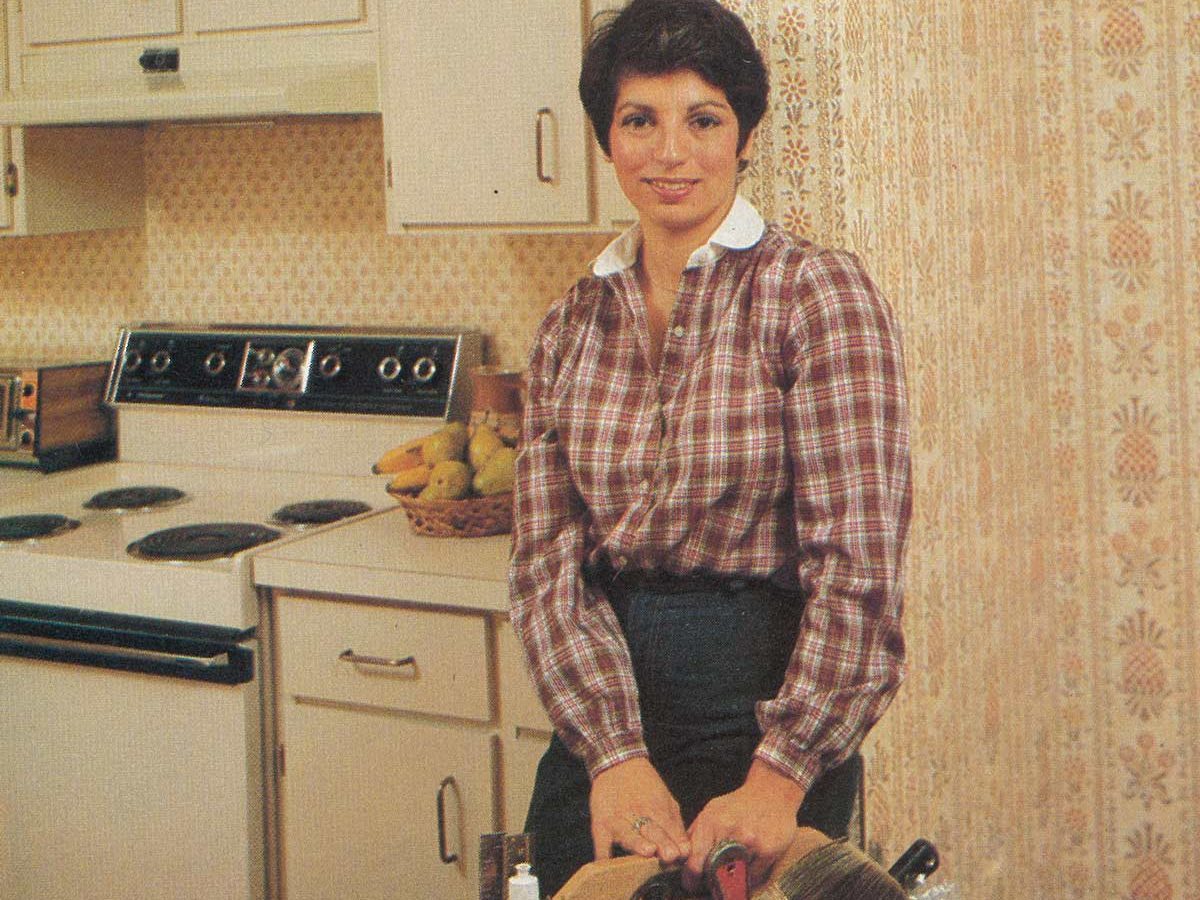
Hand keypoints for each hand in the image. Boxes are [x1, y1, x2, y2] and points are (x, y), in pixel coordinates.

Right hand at [589, 757, 689, 864]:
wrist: (618, 764)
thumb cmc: (645, 786)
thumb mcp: (665, 799)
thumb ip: (675, 824)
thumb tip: (685, 849)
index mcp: (658, 808)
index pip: (669, 827)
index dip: (676, 841)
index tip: (683, 853)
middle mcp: (639, 813)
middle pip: (652, 831)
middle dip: (662, 843)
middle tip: (670, 855)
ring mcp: (618, 819)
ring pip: (628, 834)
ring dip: (637, 844)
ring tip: (647, 850)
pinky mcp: (600, 823)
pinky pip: (601, 842)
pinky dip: (603, 854)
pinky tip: (606, 866)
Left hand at [682, 760, 805, 891]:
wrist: (771, 792)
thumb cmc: (738, 805)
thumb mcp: (711, 811)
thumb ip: (695, 834)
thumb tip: (681, 860)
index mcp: (711, 822)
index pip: (695, 862)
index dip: (691, 879)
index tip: (691, 884)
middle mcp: (730, 831)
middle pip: (714, 874)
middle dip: (711, 880)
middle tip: (711, 880)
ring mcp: (750, 842)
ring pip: (734, 878)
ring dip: (731, 878)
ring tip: (733, 867)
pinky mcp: (768, 851)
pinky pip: (753, 877)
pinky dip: (749, 874)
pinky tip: (750, 861)